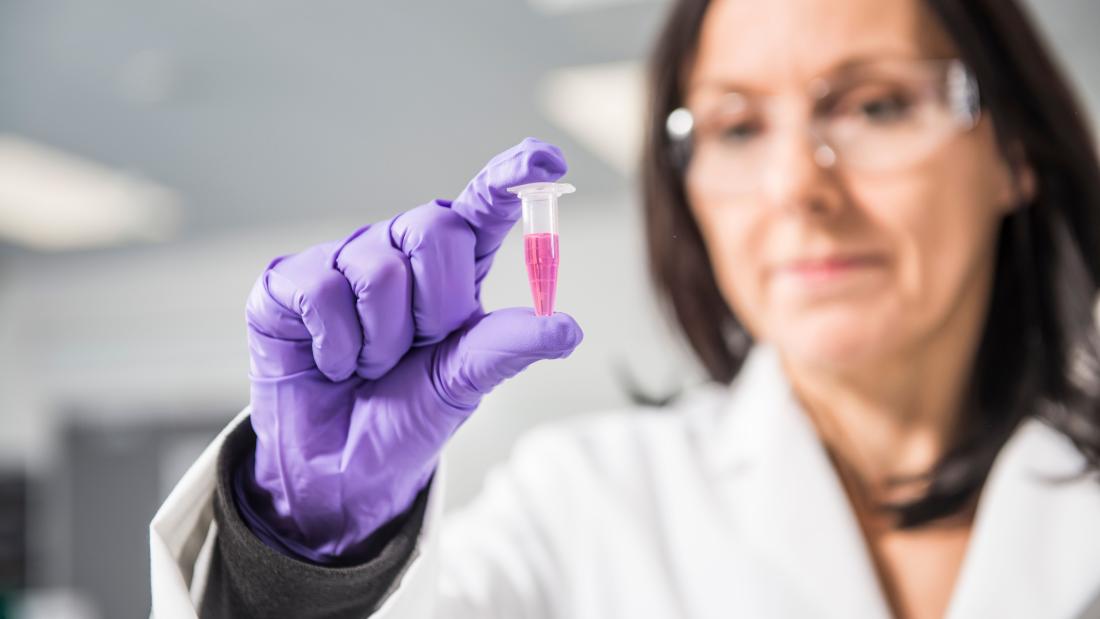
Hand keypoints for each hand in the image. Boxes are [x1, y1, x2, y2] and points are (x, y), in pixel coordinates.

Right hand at [237, 138, 583, 562]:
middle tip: (417, 349)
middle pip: (434, 227)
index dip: (510, 177)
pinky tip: (330, 365)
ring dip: (381, 341)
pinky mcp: (288, 283)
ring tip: (369, 367)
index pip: (482, 208)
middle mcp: (397, 254)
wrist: (337, 473)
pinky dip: (336, 346)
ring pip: (378, 267)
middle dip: (435, 305)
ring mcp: (341, 264)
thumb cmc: (401, 419)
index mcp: (449, 272)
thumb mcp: (462, 385)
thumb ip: (506, 348)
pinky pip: (323, 290)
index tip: (544, 158)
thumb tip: (568, 329)